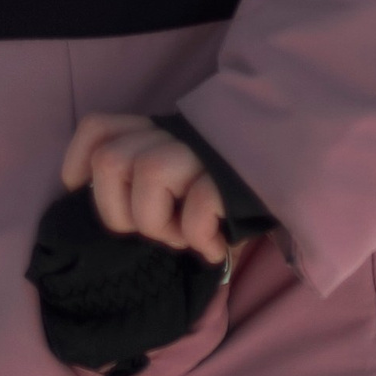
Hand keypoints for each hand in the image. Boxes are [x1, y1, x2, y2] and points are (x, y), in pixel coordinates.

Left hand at [61, 112, 226, 265]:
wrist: (297, 178)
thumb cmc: (229, 192)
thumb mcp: (183, 179)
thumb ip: (145, 182)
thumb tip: (104, 209)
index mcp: (156, 132)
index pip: (98, 128)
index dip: (78, 160)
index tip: (80, 190)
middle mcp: (174, 134)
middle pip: (111, 160)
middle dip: (118, 212)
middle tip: (154, 230)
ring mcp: (203, 151)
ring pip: (148, 172)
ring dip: (159, 224)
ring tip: (185, 237)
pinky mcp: (233, 175)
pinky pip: (197, 207)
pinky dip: (199, 237)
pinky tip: (216, 247)